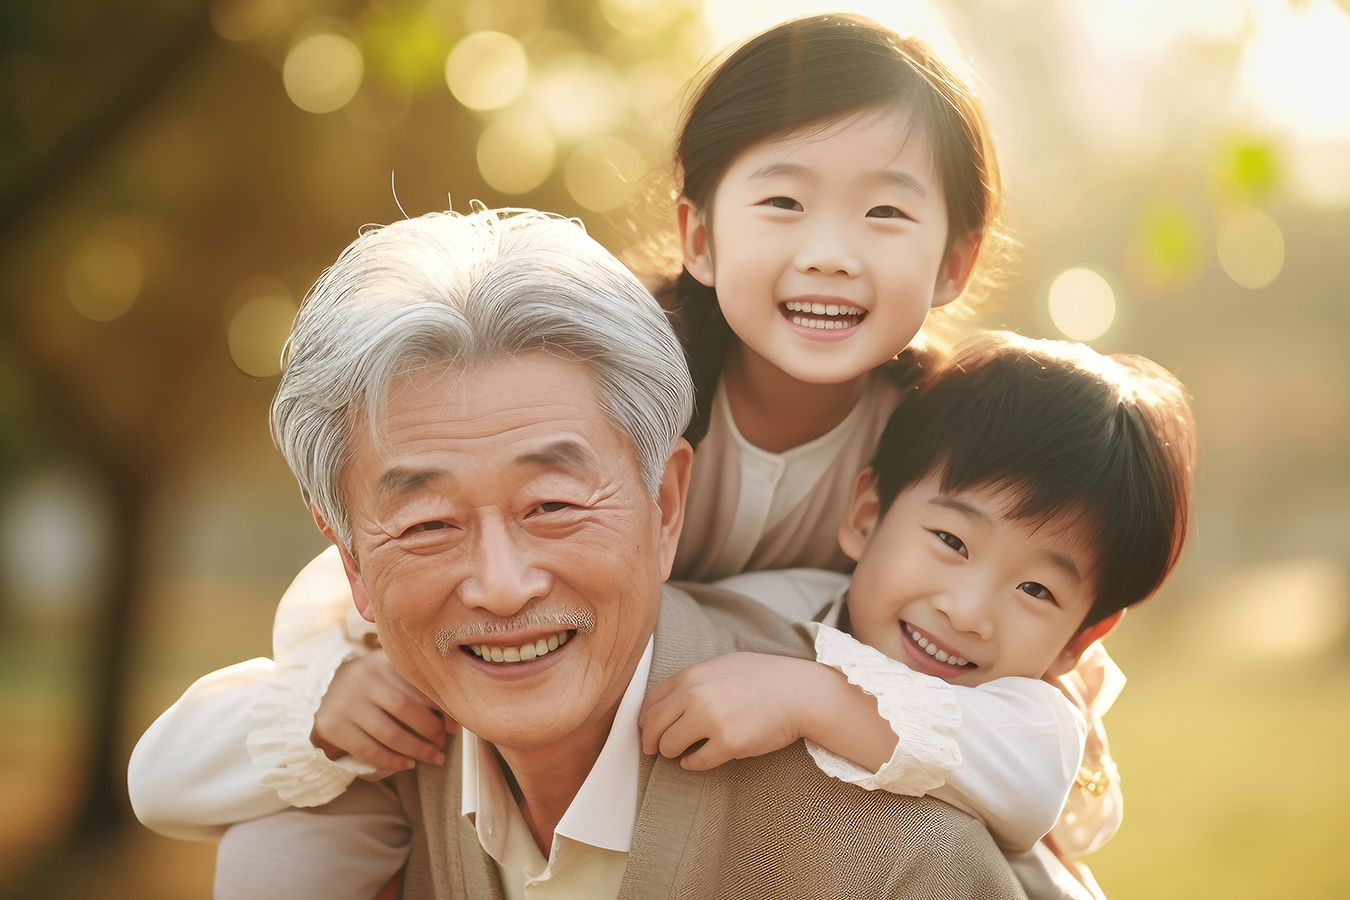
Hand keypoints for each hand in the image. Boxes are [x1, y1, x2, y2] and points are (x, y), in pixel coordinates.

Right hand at [310, 649, 454, 772]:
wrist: (322, 696)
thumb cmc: (371, 690)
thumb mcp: (391, 680)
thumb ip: (420, 693)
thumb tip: (454, 724)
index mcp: (382, 661)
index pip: (419, 684)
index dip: (442, 708)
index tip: (454, 727)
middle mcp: (362, 677)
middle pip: (406, 708)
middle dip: (430, 731)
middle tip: (442, 744)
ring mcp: (345, 702)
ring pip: (390, 733)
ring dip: (417, 750)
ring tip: (432, 757)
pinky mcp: (332, 726)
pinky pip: (369, 750)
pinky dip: (392, 761)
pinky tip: (407, 764)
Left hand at [638, 652, 828, 770]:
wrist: (798, 692)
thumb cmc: (763, 677)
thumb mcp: (721, 666)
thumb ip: (693, 682)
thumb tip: (666, 703)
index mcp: (691, 676)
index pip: (650, 701)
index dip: (645, 720)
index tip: (647, 729)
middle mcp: (696, 696)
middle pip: (654, 726)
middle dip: (651, 741)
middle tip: (654, 749)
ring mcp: (711, 721)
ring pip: (670, 746)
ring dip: (672, 752)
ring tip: (682, 752)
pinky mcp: (728, 744)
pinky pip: (695, 762)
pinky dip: (692, 764)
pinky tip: (696, 760)